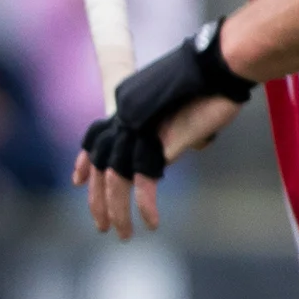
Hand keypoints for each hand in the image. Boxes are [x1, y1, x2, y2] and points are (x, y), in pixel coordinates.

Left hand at [76, 20, 255, 236]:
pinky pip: (144, 181)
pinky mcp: (157, 142)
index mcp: (126, 103)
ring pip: (116, 179)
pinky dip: (146, 205)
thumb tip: (178, 147)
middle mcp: (124, 115)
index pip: (96, 138)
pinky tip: (152, 223)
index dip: (87, 161)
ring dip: (117, 211)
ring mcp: (137, 128)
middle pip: (102, 163)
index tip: (77, 181)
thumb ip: (172, 129)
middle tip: (100, 224)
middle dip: (97, 197)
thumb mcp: (182, 107)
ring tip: (123, 234)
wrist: (220, 64)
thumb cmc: (214, 80)